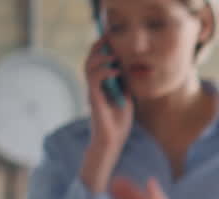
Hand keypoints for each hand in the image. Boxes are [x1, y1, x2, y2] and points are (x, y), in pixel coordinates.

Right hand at [80, 38, 132, 191]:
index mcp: (101, 85)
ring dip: (101, 57)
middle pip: (90, 59)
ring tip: (114, 54)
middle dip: (99, 47)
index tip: (112, 38)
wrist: (113, 140)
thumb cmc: (119, 123)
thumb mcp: (127, 99)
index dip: (103, 49)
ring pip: (89, 66)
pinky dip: (105, 71)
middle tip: (109, 38)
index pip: (98, 61)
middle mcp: (94, 86)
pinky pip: (94, 79)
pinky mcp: (93, 98)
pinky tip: (116, 70)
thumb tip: (129, 71)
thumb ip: (125, 85)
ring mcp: (92, 91)